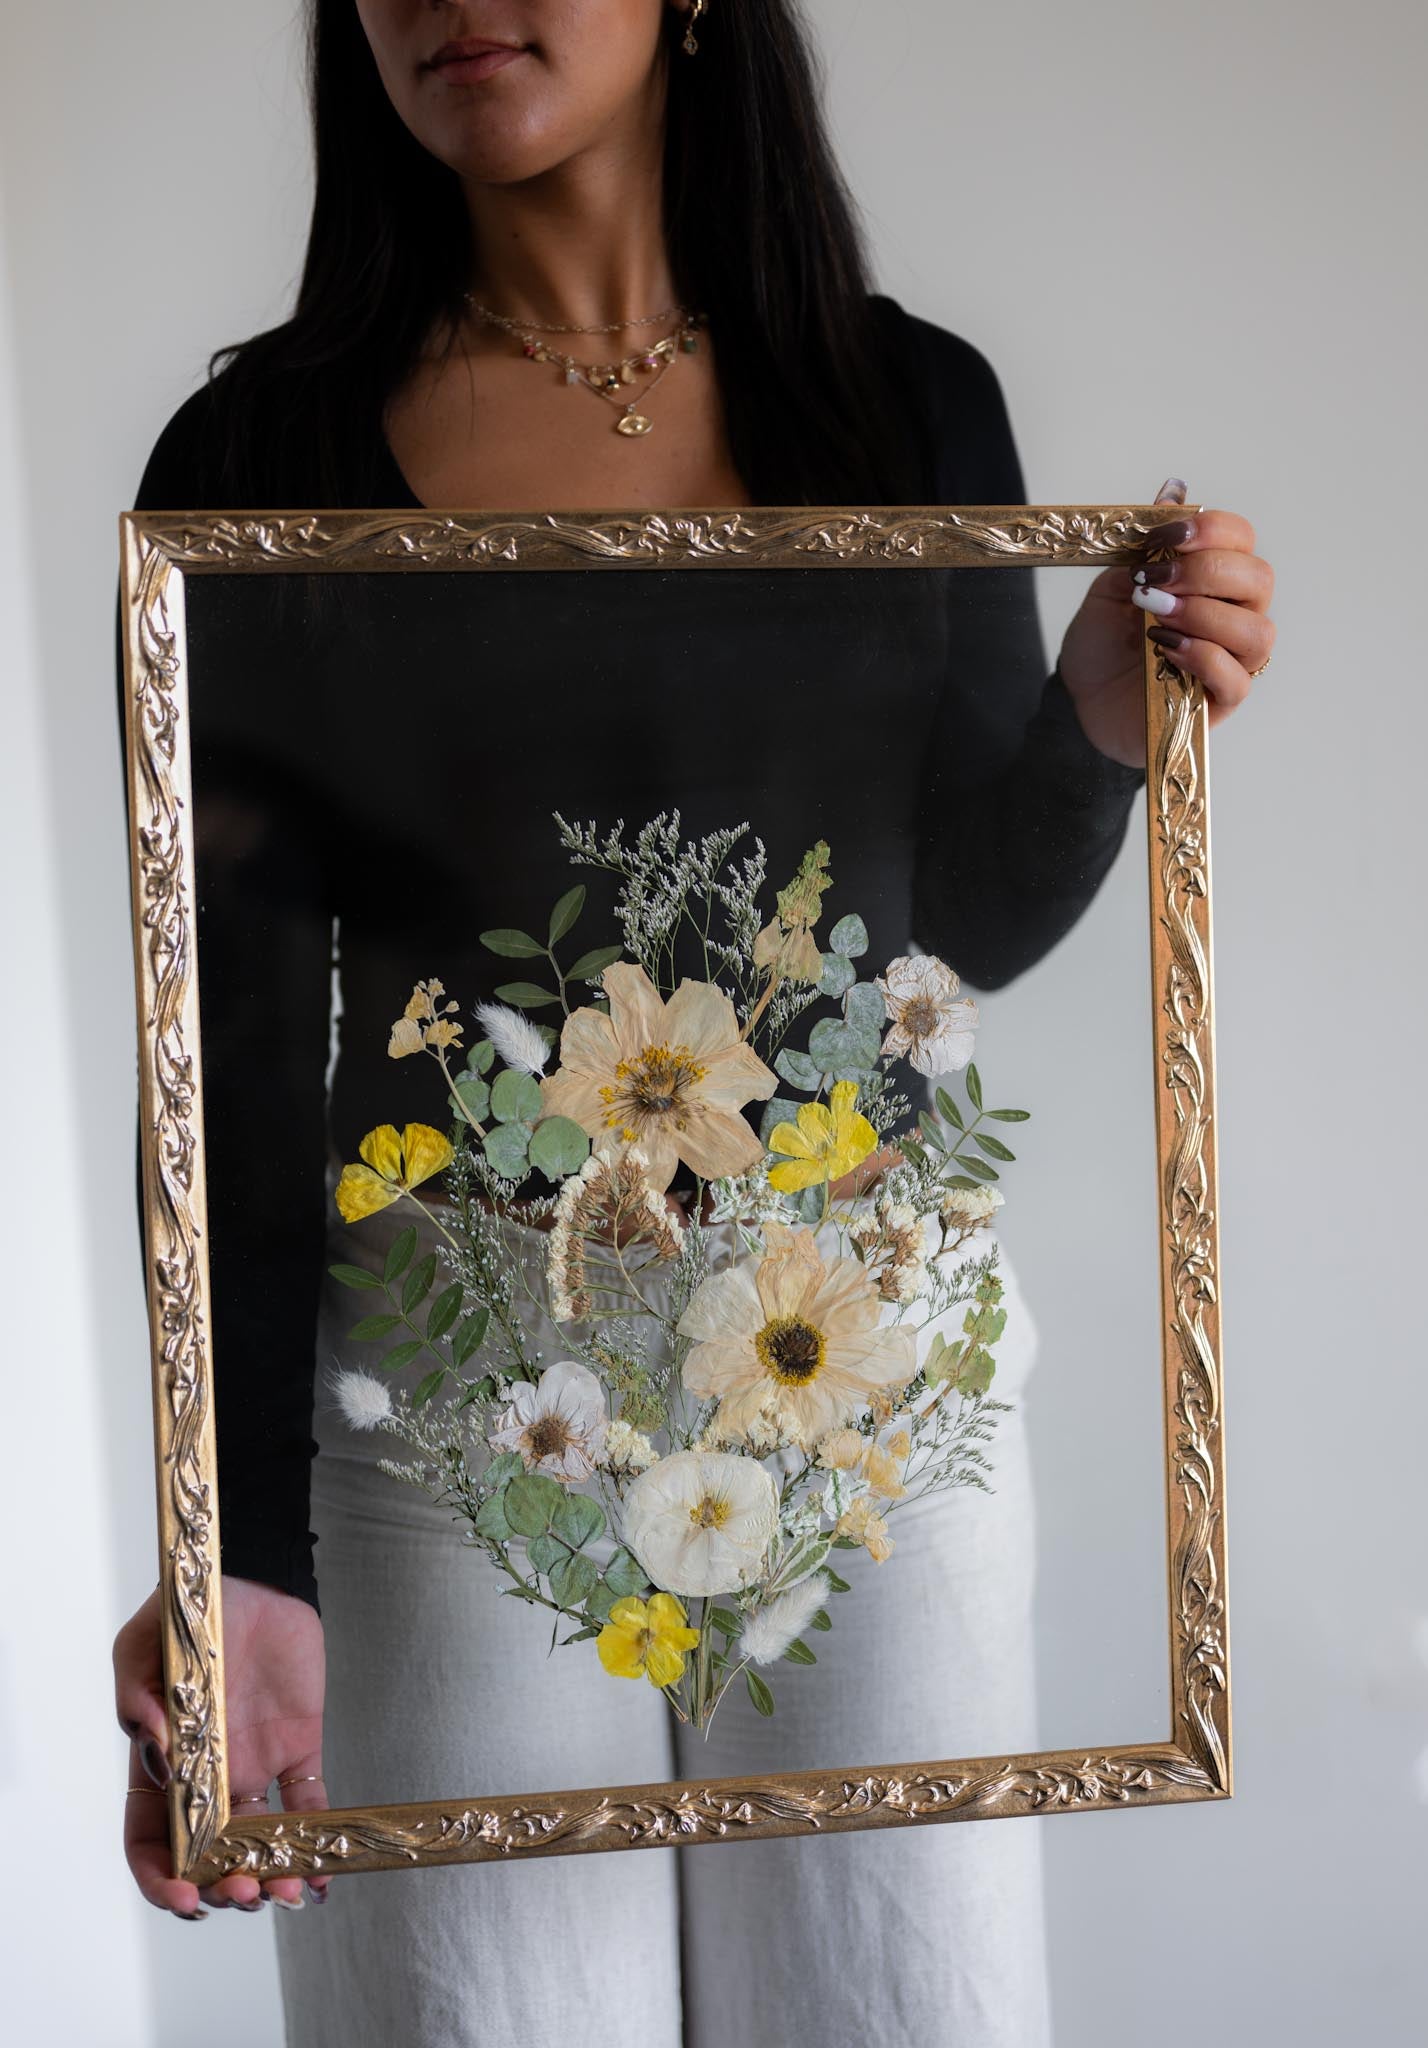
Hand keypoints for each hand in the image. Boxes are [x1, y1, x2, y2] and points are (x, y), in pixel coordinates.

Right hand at [114, 1574, 327, 1916]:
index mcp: (164, 1763)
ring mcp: (254, 1765)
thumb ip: (136, 1697)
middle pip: (209, 1856)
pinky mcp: (298, 1746)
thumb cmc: (189, 1612)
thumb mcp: (141, 1647)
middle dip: (224, 1887)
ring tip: (290, 1890)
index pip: (151, 1841)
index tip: (186, 1897)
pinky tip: (327, 1873)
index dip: (162, 1879)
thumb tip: (153, 1744)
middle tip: (245, 1891)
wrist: (254, 1577)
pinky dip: (319, 1840)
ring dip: (273, 1876)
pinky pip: (309, 1804)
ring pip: (260, 1841)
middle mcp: (208, 1776)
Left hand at [1057, 479, 1275, 767]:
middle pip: (1258, 579)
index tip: (1162, 536)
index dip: (1209, 529)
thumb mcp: (1114, 585)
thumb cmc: (1103, 644)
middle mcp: (1235, 615)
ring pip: (1256, 631)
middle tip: (1155, 581)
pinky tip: (1164, 648)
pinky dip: (1202, 657)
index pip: (1242, 539)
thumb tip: (1174, 491)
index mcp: (1214, 580)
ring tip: (1156, 617)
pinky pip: (1237, 679)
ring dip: (1204, 616)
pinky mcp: (1220, 702)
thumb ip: (1146, 546)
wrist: (1079, 699)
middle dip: (1205, 572)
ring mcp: (1233, 661)